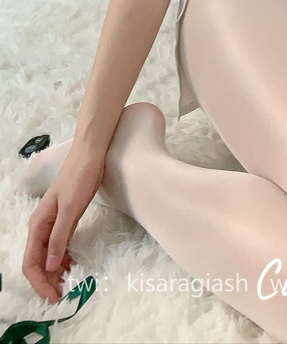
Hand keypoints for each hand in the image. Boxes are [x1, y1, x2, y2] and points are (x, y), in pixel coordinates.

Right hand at [21, 149, 105, 303]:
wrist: (90, 155)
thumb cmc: (79, 178)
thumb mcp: (69, 209)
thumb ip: (59, 237)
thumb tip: (50, 266)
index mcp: (38, 224)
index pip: (31, 262)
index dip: (40, 282)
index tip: (54, 296)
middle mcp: (41, 227)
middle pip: (38, 262)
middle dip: (47, 281)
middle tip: (63, 295)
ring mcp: (53, 224)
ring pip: (49, 256)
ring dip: (55, 272)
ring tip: (69, 284)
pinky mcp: (65, 221)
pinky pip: (60, 247)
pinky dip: (64, 259)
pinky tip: (74, 265)